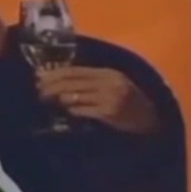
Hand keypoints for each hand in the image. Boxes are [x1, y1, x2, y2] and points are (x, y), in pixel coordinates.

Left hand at [34, 67, 159, 134]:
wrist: (151, 120)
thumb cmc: (129, 103)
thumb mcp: (114, 85)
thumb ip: (93, 81)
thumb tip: (65, 82)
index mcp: (108, 73)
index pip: (76, 70)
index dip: (56, 73)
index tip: (41, 76)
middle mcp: (108, 83)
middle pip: (74, 81)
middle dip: (53, 84)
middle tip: (40, 89)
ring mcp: (110, 99)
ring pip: (78, 95)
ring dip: (60, 97)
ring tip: (47, 98)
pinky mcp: (110, 114)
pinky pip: (86, 110)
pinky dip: (73, 109)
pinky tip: (65, 109)